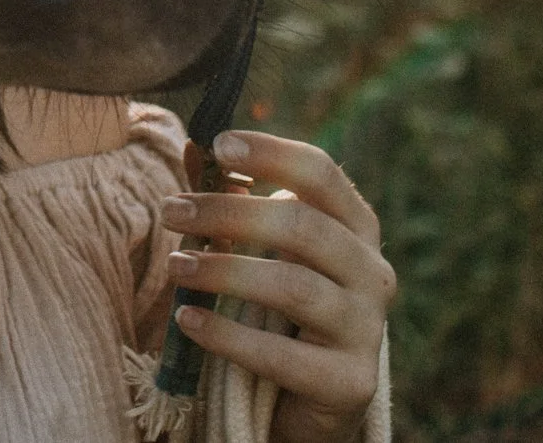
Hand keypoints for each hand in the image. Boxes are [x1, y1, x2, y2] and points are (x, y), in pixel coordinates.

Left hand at [161, 130, 393, 442]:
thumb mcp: (261, 247)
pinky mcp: (350, 382)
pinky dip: (227, 335)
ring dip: (223, 271)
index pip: (320, 173)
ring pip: (292, 287)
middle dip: (228, 213)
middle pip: (301, 226)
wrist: (309, 397)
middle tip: (171, 211)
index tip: (218, 145)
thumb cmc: (280, 306)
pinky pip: (282, 355)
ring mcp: (367, 329)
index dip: (270, 154)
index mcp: (356, 228)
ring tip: (175, 266)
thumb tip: (194, 148)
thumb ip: (233, 199)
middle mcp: (372, 272)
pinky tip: (187, 320)